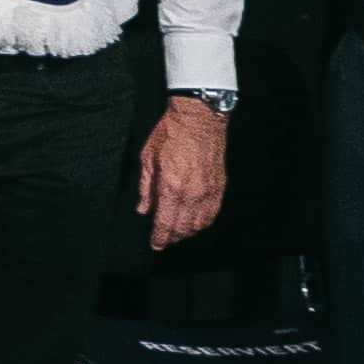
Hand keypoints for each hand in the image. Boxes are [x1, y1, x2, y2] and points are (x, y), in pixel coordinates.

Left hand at [138, 96, 230, 250]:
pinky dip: (203, 222)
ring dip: (188, 232)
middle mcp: (192, 193)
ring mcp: (208, 190)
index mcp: (171, 186)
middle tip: (163, 240)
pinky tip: (196, 223)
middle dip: (172, 237)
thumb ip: (146, 188)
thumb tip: (144, 209)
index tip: (155, 244)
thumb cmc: (171, 134)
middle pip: (183, 227)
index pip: (165, 222)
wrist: (198, 119)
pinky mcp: (219, 186)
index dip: (159, 237)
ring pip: (199, 223)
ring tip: (177, 233)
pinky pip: (212, 212)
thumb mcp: (148, 158)